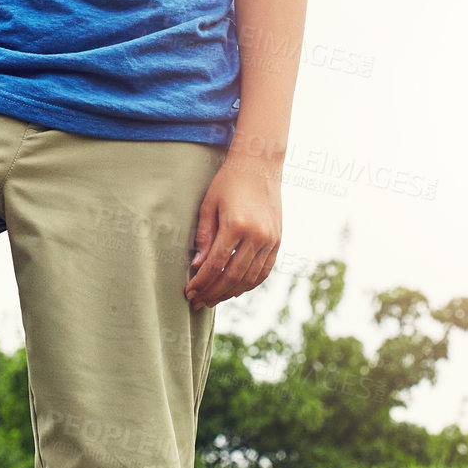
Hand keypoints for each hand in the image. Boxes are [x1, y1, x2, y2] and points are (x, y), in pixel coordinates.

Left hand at [184, 154, 281, 308]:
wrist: (260, 165)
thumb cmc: (228, 182)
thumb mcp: (209, 205)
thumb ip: (204, 237)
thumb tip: (198, 267)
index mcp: (236, 225)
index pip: (216, 264)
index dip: (202, 282)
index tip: (189, 291)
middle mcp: (257, 236)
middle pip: (233, 276)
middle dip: (213, 292)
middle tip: (198, 302)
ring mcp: (270, 240)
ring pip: (250, 278)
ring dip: (230, 292)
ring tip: (213, 299)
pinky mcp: (277, 241)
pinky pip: (264, 271)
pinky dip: (249, 284)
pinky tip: (234, 289)